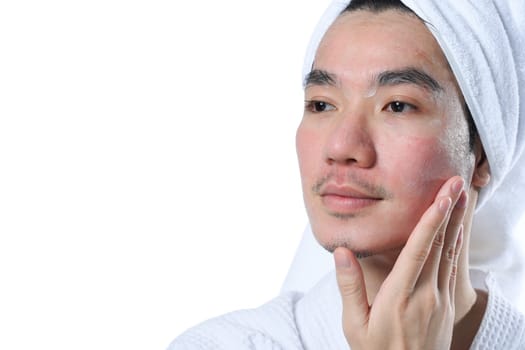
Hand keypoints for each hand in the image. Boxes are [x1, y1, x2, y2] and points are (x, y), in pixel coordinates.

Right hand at [334, 176, 466, 349]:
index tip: (441, 197)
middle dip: (450, 211)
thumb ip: (349, 287)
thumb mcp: (354, 324)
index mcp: (400, 298)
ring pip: (451, 254)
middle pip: (441, 246)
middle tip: (457, 183)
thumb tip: (342, 251)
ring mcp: (441, 301)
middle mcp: (426, 296)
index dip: (431, 222)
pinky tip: (459, 230)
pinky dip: (457, 244)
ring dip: (458, 223)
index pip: (418, 252)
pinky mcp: (447, 306)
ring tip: (462, 197)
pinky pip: (454, 268)